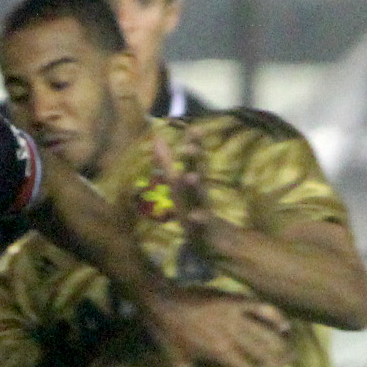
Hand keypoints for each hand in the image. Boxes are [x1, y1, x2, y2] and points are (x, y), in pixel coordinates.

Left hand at [142, 286, 291, 366]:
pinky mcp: (235, 299)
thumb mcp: (180, 366)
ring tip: (290, 354)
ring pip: (267, 332)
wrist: (162, 302)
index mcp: (221, 352)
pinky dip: (275, 315)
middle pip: (263, 352)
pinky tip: (285, 325)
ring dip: (280, 344)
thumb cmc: (169, 336)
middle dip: (276, 364)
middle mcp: (233, 334)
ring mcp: (235, 315)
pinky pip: (261, 306)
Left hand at [149, 126, 230, 252]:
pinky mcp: (203, 227)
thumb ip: (166, 161)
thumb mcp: (178, 183)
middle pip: (196, 170)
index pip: (193, 158)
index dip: (193, 143)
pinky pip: (201, 222)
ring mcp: (202, 207)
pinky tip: (194, 216)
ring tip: (191, 176)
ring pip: (198, 195)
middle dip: (193, 159)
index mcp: (192, 178)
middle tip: (188, 146)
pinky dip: (198, 219)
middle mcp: (198, 189)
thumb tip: (155, 137)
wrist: (211, 238)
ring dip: (195, 185)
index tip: (194, 128)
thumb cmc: (191, 205)